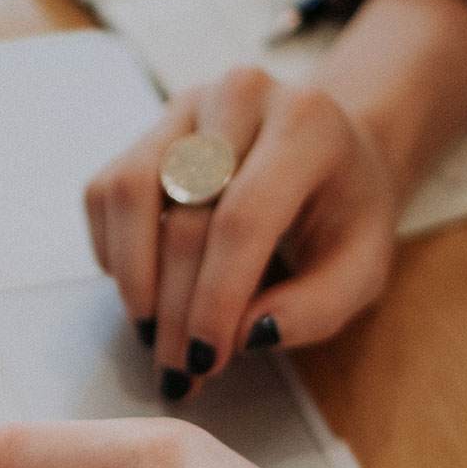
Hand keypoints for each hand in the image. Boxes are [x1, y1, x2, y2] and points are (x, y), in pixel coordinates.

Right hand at [84, 67, 396, 399]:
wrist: (329, 151)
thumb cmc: (344, 213)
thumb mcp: (361, 268)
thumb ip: (316, 308)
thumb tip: (246, 335)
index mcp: (307, 125)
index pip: (243, 218)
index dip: (215, 298)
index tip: (205, 359)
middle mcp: (241, 98)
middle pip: (185, 216)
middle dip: (175, 309)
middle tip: (178, 369)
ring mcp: (186, 107)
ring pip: (129, 193)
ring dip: (133, 278)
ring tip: (153, 331)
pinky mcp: (148, 129)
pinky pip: (105, 193)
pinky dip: (113, 251)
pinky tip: (146, 286)